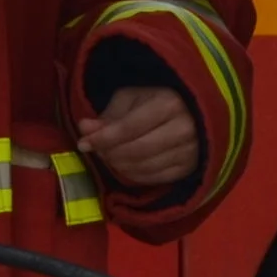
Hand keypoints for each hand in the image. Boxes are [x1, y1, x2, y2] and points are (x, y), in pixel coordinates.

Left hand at [76, 85, 200, 199]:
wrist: (193, 111)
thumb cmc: (157, 99)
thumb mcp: (131, 98)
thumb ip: (108, 116)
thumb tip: (84, 128)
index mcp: (169, 104)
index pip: (129, 128)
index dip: (103, 138)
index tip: (84, 144)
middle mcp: (184, 128)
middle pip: (137, 150)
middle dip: (111, 154)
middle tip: (98, 151)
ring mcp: (190, 150)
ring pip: (145, 167)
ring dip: (120, 166)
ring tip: (111, 157)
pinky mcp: (190, 167)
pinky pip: (156, 178)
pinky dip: (135, 175)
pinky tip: (126, 166)